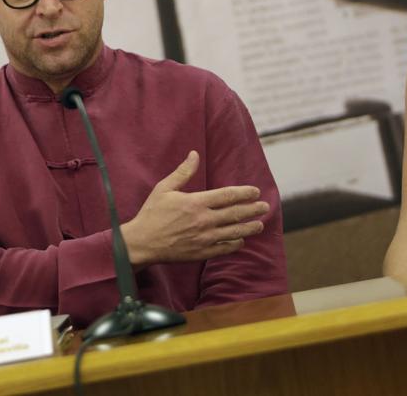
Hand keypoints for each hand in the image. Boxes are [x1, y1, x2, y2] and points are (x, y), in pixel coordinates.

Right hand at [121, 151, 269, 265]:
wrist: (142, 243)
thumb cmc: (151, 213)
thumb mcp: (164, 188)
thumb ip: (183, 172)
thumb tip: (194, 154)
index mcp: (196, 203)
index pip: (228, 196)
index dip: (244, 193)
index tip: (255, 191)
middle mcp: (204, 220)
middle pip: (235, 214)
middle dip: (253, 209)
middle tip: (265, 206)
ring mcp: (204, 238)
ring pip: (234, 232)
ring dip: (249, 227)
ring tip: (260, 224)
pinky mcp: (202, 252)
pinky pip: (224, 248)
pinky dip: (235, 244)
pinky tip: (240, 240)